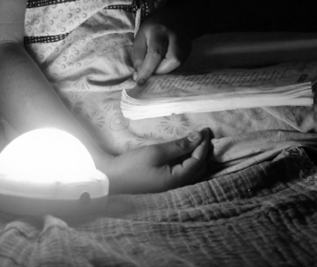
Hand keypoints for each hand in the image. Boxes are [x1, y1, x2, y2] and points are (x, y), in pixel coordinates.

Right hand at [98, 129, 212, 193]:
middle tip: (205, 133)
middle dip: (204, 149)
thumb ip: (179, 146)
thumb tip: (198, 137)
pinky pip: (185, 173)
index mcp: (177, 180)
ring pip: (194, 171)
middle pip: (199, 167)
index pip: (198, 160)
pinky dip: (190, 161)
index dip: (203, 144)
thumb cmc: (132, 166)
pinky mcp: (166, 184)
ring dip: (198, 156)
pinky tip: (187, 152)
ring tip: (198, 140)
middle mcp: (178, 186)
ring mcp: (172, 187)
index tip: (206, 130)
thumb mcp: (156, 152)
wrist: (110, 180)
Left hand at [132, 15, 189, 83]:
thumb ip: (138, 55)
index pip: (155, 54)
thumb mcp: (140, 36)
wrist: (174, 18)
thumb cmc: (153, 27)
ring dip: (162, 70)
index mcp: (160, 32)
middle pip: (169, 62)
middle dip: (157, 71)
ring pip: (175, 65)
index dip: (147, 70)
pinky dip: (168, 67)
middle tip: (148, 71)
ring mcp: (185, 44)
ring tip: (155, 65)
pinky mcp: (189, 50)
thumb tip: (140, 74)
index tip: (139, 81)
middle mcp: (176, 38)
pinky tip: (163, 62)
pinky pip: (178, 65)